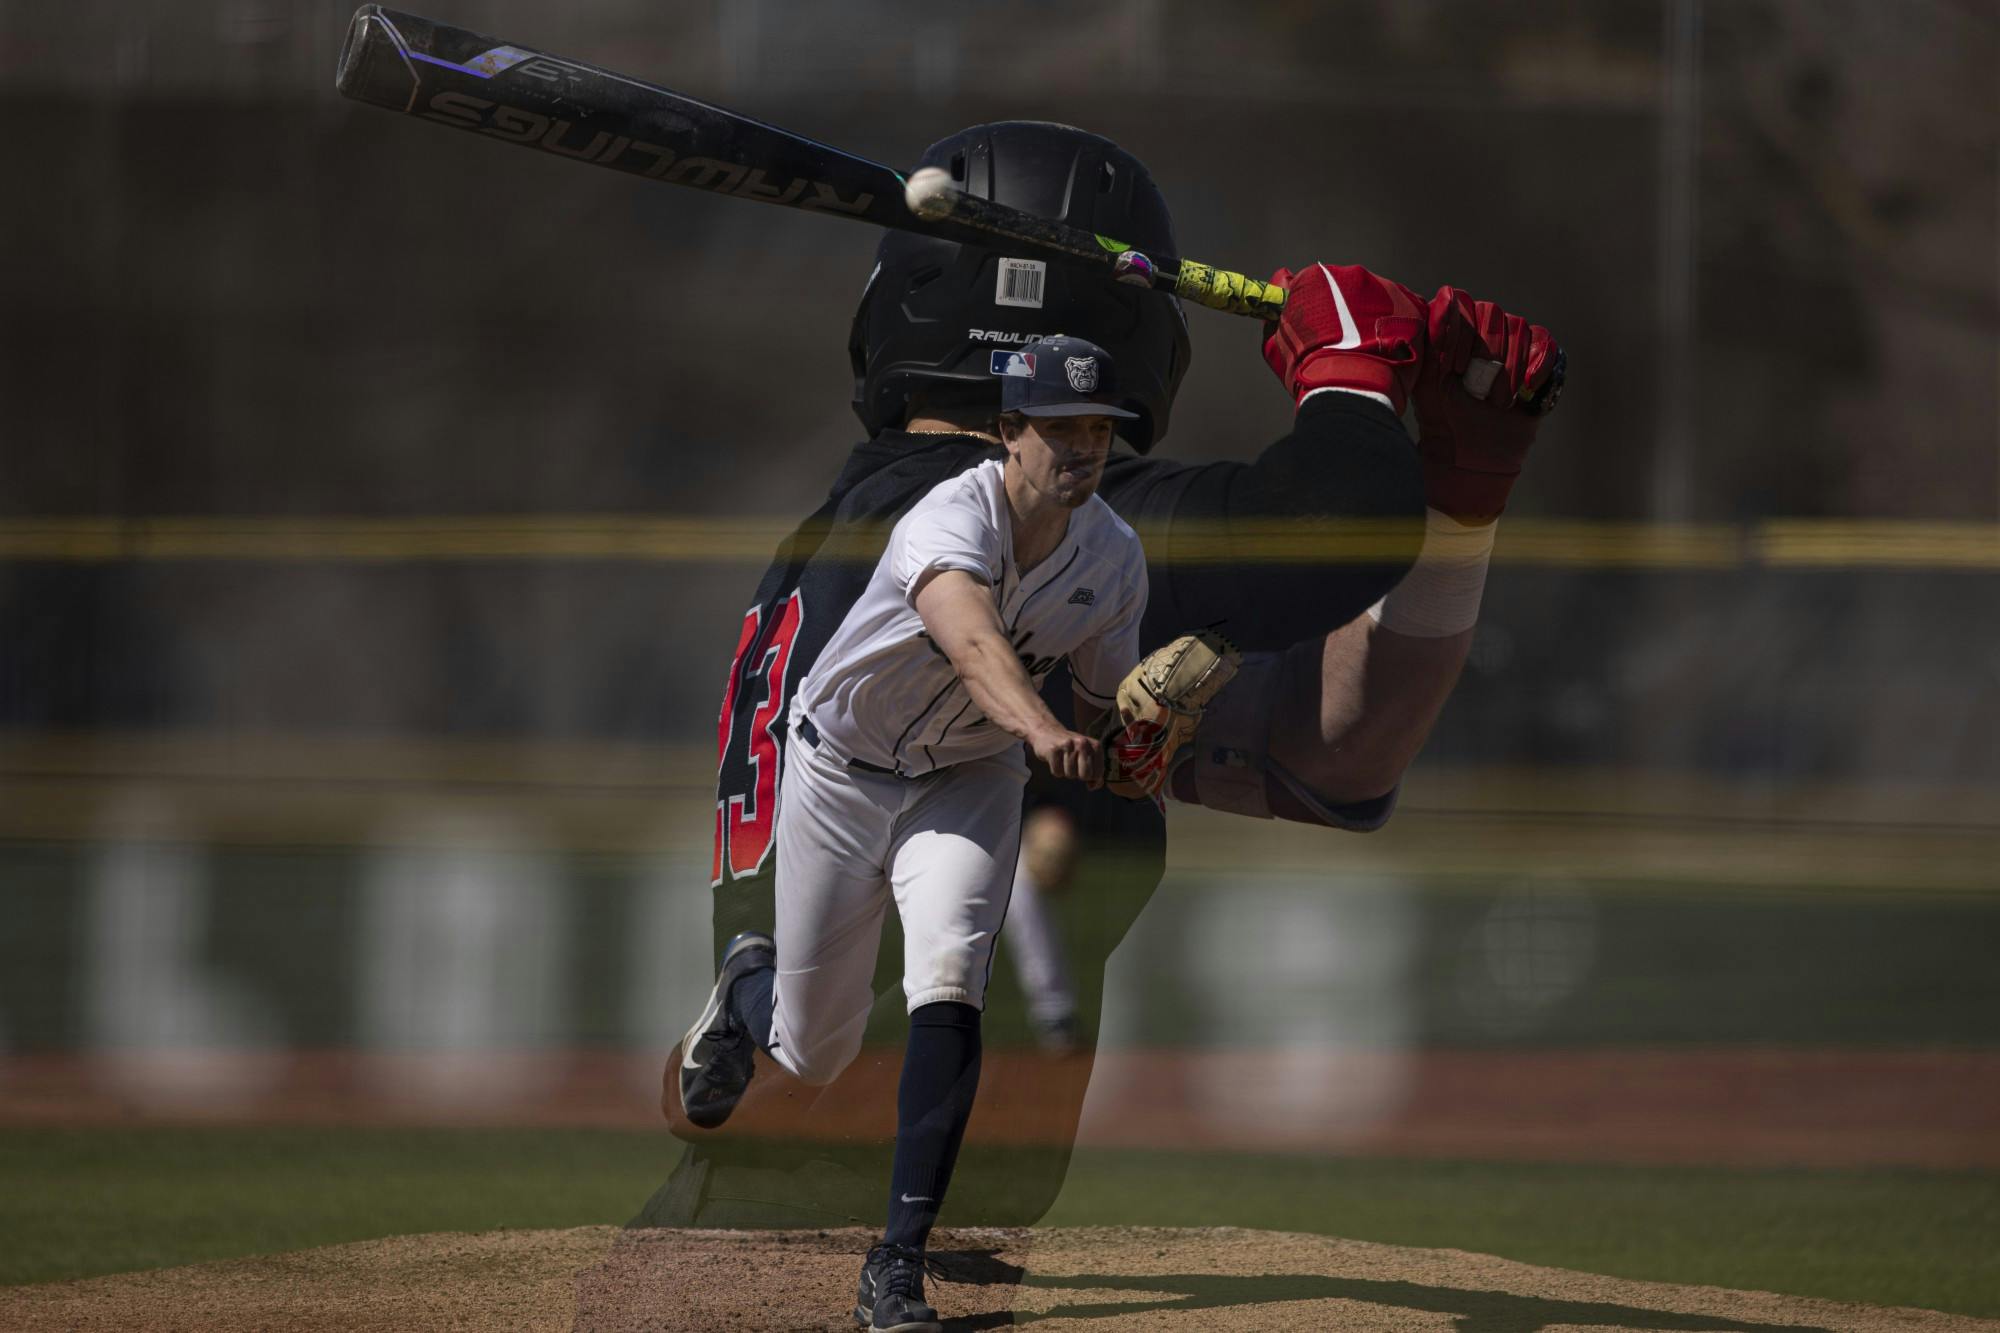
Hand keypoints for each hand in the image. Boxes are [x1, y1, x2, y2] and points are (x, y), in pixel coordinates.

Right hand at [1030, 726, 1102, 786]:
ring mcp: (1068, 745)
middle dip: (1079, 775)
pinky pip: (1057, 772)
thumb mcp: (1087, 756)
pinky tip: (1055, 760)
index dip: (1090, 777)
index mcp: (1095, 745)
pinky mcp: (1053, 750)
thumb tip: (1093, 786)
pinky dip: (1056, 770)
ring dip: (1066, 772)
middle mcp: (1083, 743)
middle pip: (1085, 775)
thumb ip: (1096, 772)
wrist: (1048, 732)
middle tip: (1074, 765)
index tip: (1084, 768)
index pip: (1098, 773)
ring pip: (1070, 775)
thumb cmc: (1072, 749)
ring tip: (1063, 760)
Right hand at [1262, 263, 1426, 414]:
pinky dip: (1397, 329)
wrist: (1350, 389)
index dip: (1317, 310)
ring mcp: (1385, 289)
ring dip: (1373, 319)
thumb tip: (1281, 277)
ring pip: (1378, 300)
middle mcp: (1353, 274)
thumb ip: (1278, 305)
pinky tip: (1387, 351)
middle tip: (1345, 344)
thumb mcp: (1277, 340)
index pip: (1316, 285)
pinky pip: (1404, 314)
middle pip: (1349, 290)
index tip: (1319, 332)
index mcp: (1318, 278)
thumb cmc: (1308, 369)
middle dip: (1348, 313)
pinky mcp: (1411, 306)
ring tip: (1368, 351)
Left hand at [1413, 285, 1561, 523]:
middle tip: (1471, 386)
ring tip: (1495, 401)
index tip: (1451, 368)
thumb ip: (1428, 343)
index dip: (1457, 329)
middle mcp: (1481, 329)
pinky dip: (1537, 364)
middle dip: (1483, 350)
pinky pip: (1545, 343)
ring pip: (1519, 327)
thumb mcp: (1426, 383)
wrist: (1470, 453)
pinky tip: (1525, 389)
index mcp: (1451, 329)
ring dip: (1508, 366)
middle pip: (1491, 312)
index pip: (1458, 302)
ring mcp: (1511, 342)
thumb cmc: (1441, 418)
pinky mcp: (1536, 359)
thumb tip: (1436, 300)